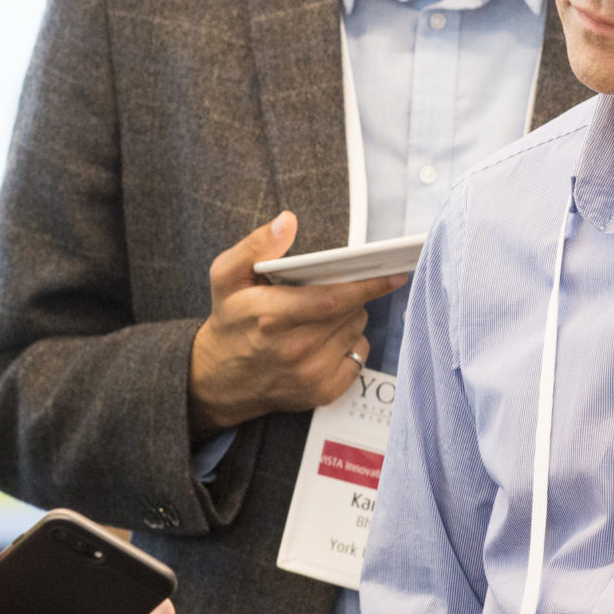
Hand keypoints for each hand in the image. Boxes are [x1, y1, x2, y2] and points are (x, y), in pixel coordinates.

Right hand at [188, 211, 407, 435]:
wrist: (218, 380)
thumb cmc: (229, 322)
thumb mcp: (226, 276)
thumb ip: (256, 244)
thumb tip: (287, 221)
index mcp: (272, 316)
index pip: (334, 299)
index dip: (368, 286)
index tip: (394, 273)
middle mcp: (295, 349)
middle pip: (351, 312)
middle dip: (352, 294)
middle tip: (333, 288)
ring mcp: (311, 375)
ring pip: (357, 331)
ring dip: (350, 317)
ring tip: (324, 314)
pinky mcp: (322, 393)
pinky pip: (359, 357)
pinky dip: (350, 343)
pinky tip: (327, 339)